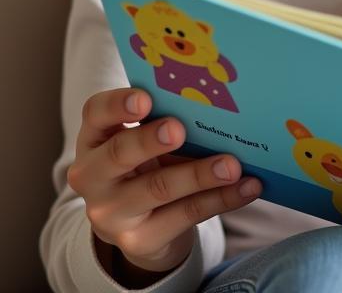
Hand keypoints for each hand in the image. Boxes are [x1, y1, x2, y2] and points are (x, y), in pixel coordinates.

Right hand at [67, 87, 261, 279]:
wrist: (141, 224)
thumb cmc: (149, 163)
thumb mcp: (147, 140)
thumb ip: (167, 119)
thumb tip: (219, 101)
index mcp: (96, 138)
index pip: (95, 114)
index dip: (117, 104)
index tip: (145, 99)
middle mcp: (93, 176)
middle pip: (118, 154)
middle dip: (149, 141)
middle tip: (179, 130)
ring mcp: (112, 213)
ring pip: (158, 188)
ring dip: (199, 174)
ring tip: (232, 165)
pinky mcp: (139, 241)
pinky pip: (185, 215)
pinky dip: (222, 198)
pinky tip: (248, 186)